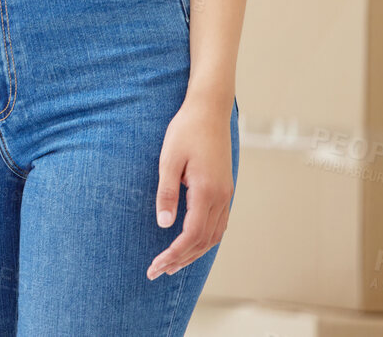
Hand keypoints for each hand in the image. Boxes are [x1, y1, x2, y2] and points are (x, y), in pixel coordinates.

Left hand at [148, 94, 234, 278]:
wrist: (209, 109)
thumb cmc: (185, 131)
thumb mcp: (168, 159)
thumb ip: (167, 193)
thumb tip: (164, 225)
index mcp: (207, 192)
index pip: (191, 236)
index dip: (174, 254)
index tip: (156, 266)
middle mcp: (222, 197)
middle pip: (204, 242)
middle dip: (181, 260)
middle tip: (157, 272)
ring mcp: (226, 194)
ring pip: (214, 235)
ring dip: (194, 253)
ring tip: (172, 264)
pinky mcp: (225, 189)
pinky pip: (218, 224)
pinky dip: (205, 239)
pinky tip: (191, 242)